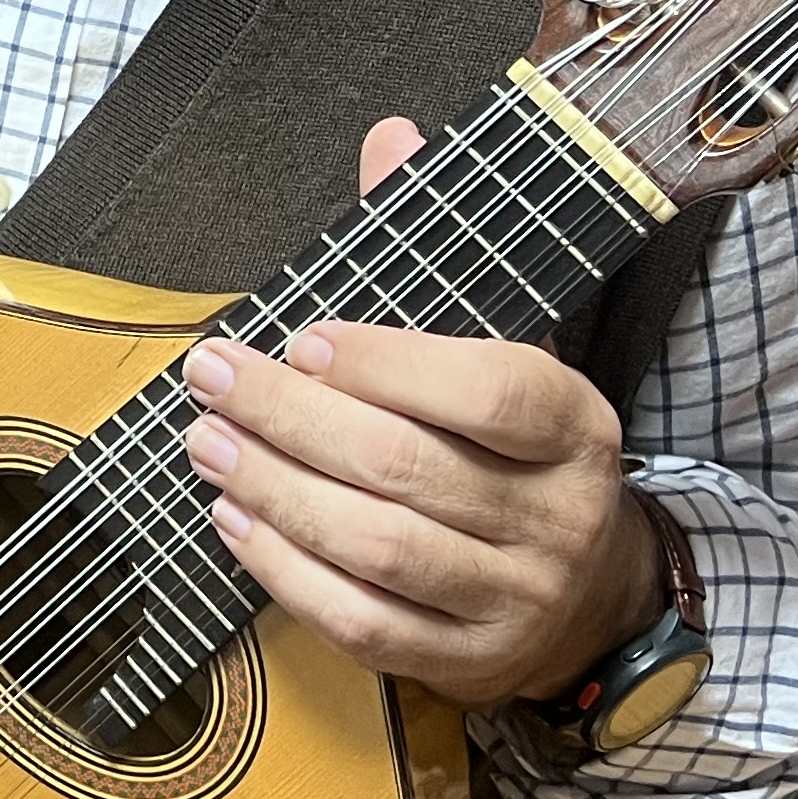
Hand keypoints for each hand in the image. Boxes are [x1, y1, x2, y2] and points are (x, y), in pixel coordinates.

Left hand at [179, 118, 660, 707]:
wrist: (590, 594)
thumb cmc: (516, 451)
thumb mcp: (504, 350)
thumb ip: (438, 252)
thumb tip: (390, 134)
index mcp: (576, 428)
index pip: (491, 393)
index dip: (389, 365)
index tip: (302, 340)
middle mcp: (557, 517)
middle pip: (408, 467)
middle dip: (291, 420)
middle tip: (213, 378)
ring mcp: (513, 599)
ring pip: (377, 547)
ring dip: (275, 491)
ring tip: (207, 443)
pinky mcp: (466, 664)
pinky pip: (363, 623)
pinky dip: (285, 573)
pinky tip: (234, 519)